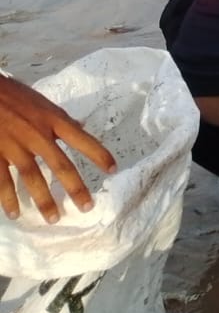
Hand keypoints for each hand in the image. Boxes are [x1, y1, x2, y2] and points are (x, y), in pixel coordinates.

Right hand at [0, 76, 116, 222]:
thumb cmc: (14, 95)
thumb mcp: (43, 103)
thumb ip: (60, 118)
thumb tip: (80, 126)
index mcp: (53, 119)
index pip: (82, 139)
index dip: (99, 154)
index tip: (113, 169)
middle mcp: (38, 134)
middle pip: (61, 165)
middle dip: (75, 188)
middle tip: (86, 207)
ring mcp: (15, 145)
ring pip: (33, 178)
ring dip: (43, 200)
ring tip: (54, 218)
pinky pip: (3, 180)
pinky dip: (9, 198)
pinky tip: (15, 213)